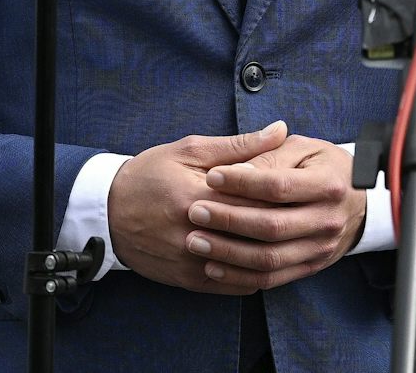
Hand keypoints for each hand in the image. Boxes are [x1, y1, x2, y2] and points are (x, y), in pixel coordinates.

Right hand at [108, 122, 289, 293]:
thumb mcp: (190, 150)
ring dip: (274, 254)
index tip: (304, 185)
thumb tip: (280, 130)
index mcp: (196, 196)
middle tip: (308, 213)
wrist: (107, 213)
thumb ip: (239, 145)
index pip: (253, 197)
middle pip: (253, 233)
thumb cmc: (149, 175)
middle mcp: (193, 233)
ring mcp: (191, 262)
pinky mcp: (188, 280)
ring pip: (247, 266)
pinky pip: (232, 285)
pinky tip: (270, 260)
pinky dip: (254, 275)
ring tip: (295, 239)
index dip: (283, 192)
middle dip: (284, 224)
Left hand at [183, 134, 369, 290]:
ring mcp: (320, 248)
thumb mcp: (302, 148)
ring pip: (269, 259)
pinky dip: (239, 277)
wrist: (358, 201)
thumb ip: (270, 155)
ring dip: (228, 253)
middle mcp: (328, 220)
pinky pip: (271, 279)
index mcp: (328, 184)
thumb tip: (237, 168)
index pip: (279, 186)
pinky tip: (212, 266)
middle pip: (272, 226)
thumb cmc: (321, 166)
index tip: (211, 175)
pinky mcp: (310, 268)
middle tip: (195, 212)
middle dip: (229, 220)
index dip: (242, 182)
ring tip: (195, 242)